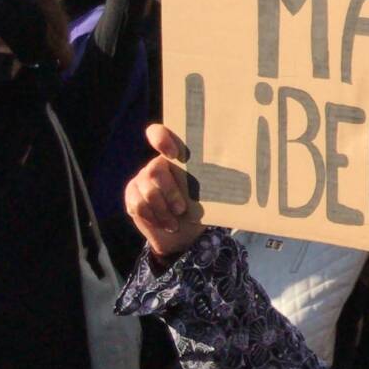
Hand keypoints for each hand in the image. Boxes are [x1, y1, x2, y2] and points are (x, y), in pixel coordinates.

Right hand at [125, 125, 205, 262]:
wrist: (184, 233)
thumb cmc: (201, 207)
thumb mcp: (209, 191)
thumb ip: (212, 178)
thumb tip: (237, 173)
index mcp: (175, 157)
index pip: (159, 135)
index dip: (161, 138)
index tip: (173, 153)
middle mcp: (156, 165)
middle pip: (154, 171)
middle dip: (169, 193)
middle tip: (181, 209)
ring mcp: (141, 180)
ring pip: (148, 192)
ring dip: (164, 211)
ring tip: (175, 222)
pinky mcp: (132, 195)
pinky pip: (139, 205)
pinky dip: (155, 218)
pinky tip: (166, 224)